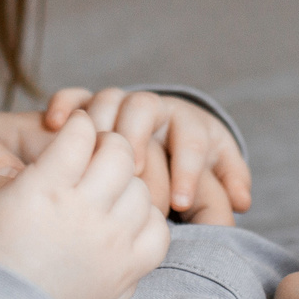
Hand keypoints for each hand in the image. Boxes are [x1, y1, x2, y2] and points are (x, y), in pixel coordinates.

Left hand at [0, 115, 169, 298]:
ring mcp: (81, 209)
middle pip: (137, 185)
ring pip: (117, 154)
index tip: (112, 203)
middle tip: (97, 164)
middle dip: (121, 173)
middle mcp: (111, 236)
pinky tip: (69, 122)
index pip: (154, 223)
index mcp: (124, 267)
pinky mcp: (46, 187)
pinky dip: (79, 125)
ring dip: (105, 140)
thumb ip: (117, 282)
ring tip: (86, 138)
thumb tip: (129, 264)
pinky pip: (80, 140)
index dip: (135, 207)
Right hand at [42, 88, 253, 225]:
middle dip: (139, 139)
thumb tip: (242, 200)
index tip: (182, 203)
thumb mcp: (209, 179)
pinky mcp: (88, 108)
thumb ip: (223, 189)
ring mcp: (120, 106)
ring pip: (110, 99)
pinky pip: (76, 95)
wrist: (159, 149)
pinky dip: (67, 103)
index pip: (192, 140)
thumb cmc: (184, 173)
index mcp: (188, 126)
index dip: (189, 170)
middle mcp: (155, 110)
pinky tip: (56, 124)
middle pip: (146, 108)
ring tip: (94, 155)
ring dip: (102, 123)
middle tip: (134, 174)